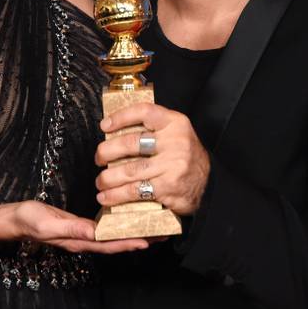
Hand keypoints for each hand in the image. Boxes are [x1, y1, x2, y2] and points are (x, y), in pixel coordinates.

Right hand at [8, 200, 147, 253]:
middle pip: (116, 243)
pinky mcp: (80, 226)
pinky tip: (128, 220)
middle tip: (162, 234)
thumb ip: (70, 228)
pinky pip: (105, 228)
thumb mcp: (47, 223)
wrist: (16, 219)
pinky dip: (120, 226)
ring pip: (113, 237)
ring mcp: (83, 234)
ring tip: (153, 229)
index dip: (128, 243)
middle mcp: (84, 240)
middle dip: (139, 240)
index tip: (148, 241)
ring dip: (133, 233)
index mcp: (78, 241)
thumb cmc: (29, 220)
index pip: (108, 245)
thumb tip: (93, 232)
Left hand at [95, 103, 210, 215]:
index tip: (104, 126)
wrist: (209, 184)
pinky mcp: (168, 187)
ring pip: (130, 170)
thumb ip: (153, 129)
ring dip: (108, 178)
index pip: (144, 111)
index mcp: (175, 123)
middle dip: (107, 151)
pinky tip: (106, 197)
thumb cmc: (184, 157)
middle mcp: (175, 142)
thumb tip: (113, 131)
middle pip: (131, 143)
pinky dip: (116, 195)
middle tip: (98, 158)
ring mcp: (173, 165)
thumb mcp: (176, 134)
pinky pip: (135, 190)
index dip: (121, 116)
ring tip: (100, 181)